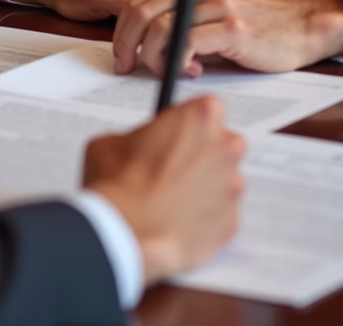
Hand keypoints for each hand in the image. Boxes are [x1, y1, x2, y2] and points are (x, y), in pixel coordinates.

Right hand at [84, 97, 244, 283]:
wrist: (126, 233)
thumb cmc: (120, 184)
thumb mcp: (111, 141)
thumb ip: (135, 139)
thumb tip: (132, 150)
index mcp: (200, 116)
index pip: (208, 109)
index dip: (189, 123)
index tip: (176, 134)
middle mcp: (225, 148)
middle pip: (223, 144)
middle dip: (204, 154)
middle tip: (173, 166)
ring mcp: (231, 187)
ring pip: (224, 182)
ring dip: (206, 187)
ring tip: (172, 199)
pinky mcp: (231, 223)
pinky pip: (221, 215)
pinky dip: (205, 218)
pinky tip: (178, 220)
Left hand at [113, 0, 342, 74]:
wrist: (299, 26)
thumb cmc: (253, 25)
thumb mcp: (209, 12)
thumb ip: (178, 17)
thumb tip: (138, 45)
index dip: (121, 30)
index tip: (120, 55)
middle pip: (141, 11)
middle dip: (126, 44)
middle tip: (126, 68)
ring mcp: (216, 3)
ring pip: (160, 29)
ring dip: (152, 57)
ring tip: (164, 71)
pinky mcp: (232, 27)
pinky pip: (187, 44)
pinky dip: (179, 63)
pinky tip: (192, 71)